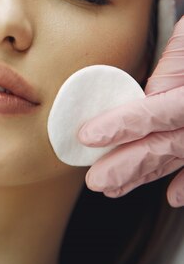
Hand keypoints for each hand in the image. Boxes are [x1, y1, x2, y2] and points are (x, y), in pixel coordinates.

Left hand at [78, 17, 183, 205]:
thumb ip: (171, 67)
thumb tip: (147, 95)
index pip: (155, 112)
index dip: (121, 125)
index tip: (88, 136)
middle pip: (165, 146)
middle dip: (127, 165)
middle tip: (96, 180)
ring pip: (179, 157)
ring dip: (146, 175)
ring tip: (114, 189)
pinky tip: (173, 196)